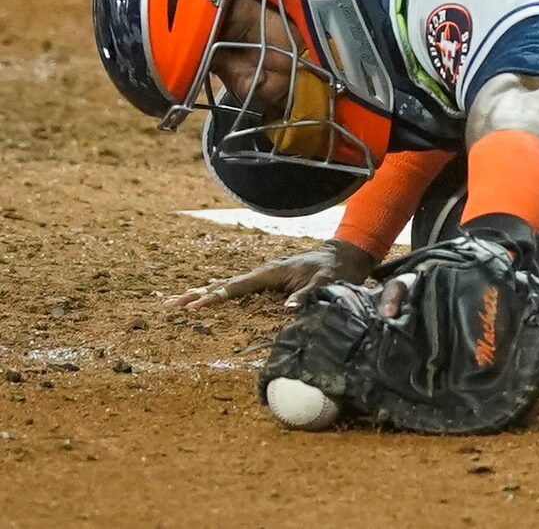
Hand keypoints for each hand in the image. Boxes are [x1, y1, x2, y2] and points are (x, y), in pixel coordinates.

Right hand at [168, 239, 377, 312]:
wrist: (342, 256)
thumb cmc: (334, 270)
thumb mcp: (326, 282)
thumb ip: (308, 294)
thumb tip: (288, 309)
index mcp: (271, 272)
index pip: (236, 287)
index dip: (214, 298)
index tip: (192, 307)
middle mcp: (262, 273)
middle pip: (223, 284)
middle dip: (196, 294)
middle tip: (169, 305)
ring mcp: (262, 276)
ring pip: (226, 285)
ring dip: (201, 292)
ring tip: (176, 302)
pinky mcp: (265, 281)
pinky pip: (236, 287)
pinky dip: (217, 292)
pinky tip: (205, 295)